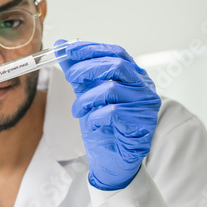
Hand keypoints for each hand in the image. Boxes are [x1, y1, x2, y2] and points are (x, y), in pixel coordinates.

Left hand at [56, 40, 160, 189]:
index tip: (69, 49)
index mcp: (133, 75)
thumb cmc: (103, 126)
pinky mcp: (142, 124)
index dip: (91, 49)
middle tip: (70, 77)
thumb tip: (61, 45)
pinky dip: (95, 116)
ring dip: (87, 99)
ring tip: (78, 110)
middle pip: (116, 65)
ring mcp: (145, 105)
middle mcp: (144, 87)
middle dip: (87, 68)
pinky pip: (113, 111)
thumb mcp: (86, 94)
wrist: (111, 160)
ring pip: (111, 88)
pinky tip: (92, 123)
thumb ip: (77, 71)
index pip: (116, 52)